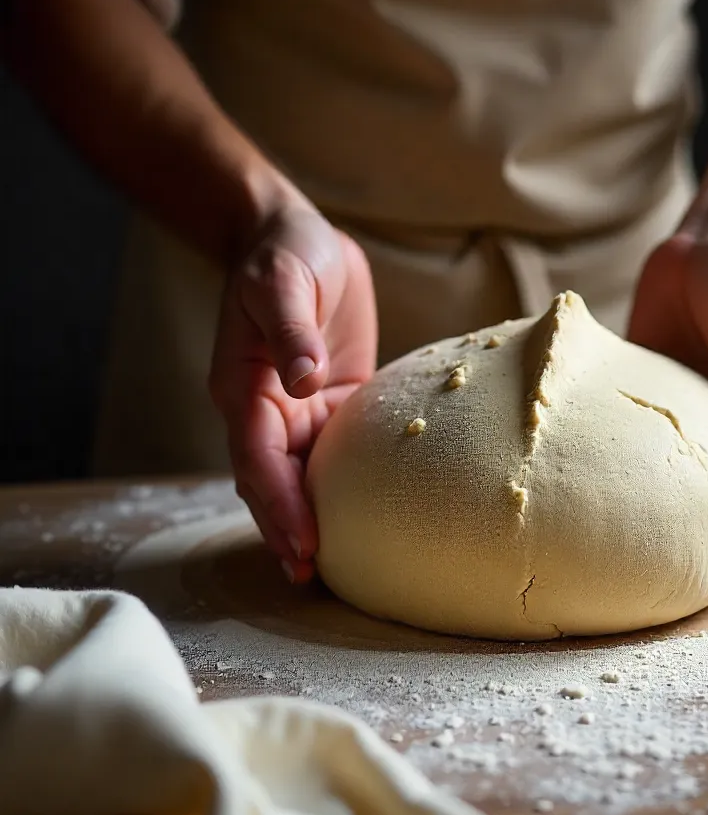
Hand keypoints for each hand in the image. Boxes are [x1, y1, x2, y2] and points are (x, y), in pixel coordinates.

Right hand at [208, 204, 377, 582]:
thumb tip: (304, 380)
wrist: (297, 238)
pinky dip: (336, 488)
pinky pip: (331, 453)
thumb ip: (293, 331)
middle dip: (287, 527)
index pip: (257, 458)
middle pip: (271, 481)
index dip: (279, 502)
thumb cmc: (285, 256)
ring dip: (308, 518)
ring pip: (298, 476)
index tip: (303, 541)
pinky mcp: (329, 403)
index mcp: (243, 387)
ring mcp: (296, 410)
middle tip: (310, 575)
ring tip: (325, 568)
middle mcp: (265, 409)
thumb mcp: (284, 283)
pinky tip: (357, 516)